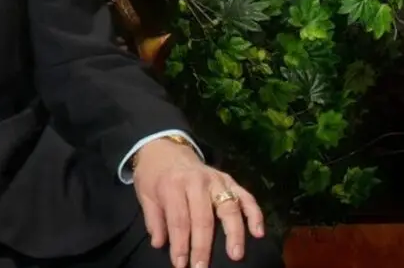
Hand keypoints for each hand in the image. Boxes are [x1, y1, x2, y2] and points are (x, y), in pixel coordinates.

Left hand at [132, 138, 264, 267]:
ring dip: (234, 233)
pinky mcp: (229, 179)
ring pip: (229, 207)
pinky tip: (258, 232)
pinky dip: (254, 214)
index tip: (180, 264)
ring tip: (236, 254)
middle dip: (203, 246)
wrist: (164, 148)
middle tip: (202, 267)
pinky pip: (246, 196)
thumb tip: (159, 244)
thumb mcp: (145, 194)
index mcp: (173, 185)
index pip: (179, 220)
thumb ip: (153, 219)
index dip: (180, 245)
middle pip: (203, 218)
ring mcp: (216, 180)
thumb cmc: (153, 175)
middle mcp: (197, 181)